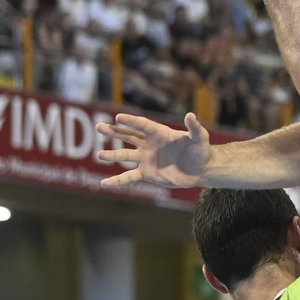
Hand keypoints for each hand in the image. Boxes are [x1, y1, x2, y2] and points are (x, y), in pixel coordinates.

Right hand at [95, 112, 211, 188]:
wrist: (200, 170)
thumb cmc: (200, 151)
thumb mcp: (200, 138)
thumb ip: (194, 128)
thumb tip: (191, 115)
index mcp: (160, 133)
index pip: (142, 125)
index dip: (130, 121)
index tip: (117, 117)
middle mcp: (150, 144)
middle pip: (128, 136)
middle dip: (114, 132)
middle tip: (98, 127)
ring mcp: (146, 159)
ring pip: (125, 156)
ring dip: (112, 155)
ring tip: (100, 155)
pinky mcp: (146, 173)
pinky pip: (129, 177)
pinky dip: (117, 181)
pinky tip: (104, 184)